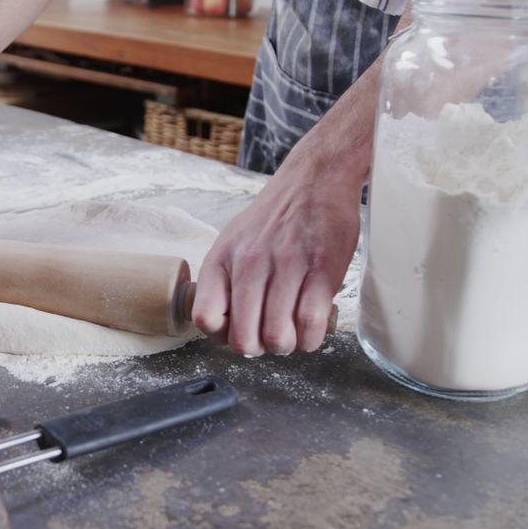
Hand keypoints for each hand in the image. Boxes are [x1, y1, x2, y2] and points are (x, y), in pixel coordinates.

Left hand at [191, 157, 360, 355]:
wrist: (315, 179)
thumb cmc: (274, 217)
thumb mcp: (233, 241)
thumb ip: (224, 280)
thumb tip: (221, 325)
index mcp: (222, 258)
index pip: (205, 318)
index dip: (220, 337)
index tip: (236, 332)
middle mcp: (250, 263)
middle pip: (243, 338)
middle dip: (257, 349)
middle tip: (268, 340)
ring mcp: (286, 267)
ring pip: (277, 337)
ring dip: (286, 346)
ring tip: (291, 334)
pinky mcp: (322, 270)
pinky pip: (310, 324)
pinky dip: (310, 339)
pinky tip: (310, 330)